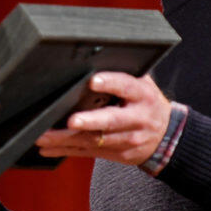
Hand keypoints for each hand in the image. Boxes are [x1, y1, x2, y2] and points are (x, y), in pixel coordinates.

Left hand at [35, 72, 169, 164]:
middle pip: (112, 121)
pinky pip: (88, 152)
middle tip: (71, 121)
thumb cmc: (145, 102)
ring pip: (95, 140)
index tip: (93, 81)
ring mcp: (127, 139)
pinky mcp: (117, 154)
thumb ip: (122, 73)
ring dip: (66, 139)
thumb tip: (92, 56)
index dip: (111, 82)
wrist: (166, 135)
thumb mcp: (142, 83)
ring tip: (43, 136)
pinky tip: (47, 147)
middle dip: (90, 121)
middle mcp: (137, 118)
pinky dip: (65, 150)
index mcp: (142, 95)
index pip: (127, 86)